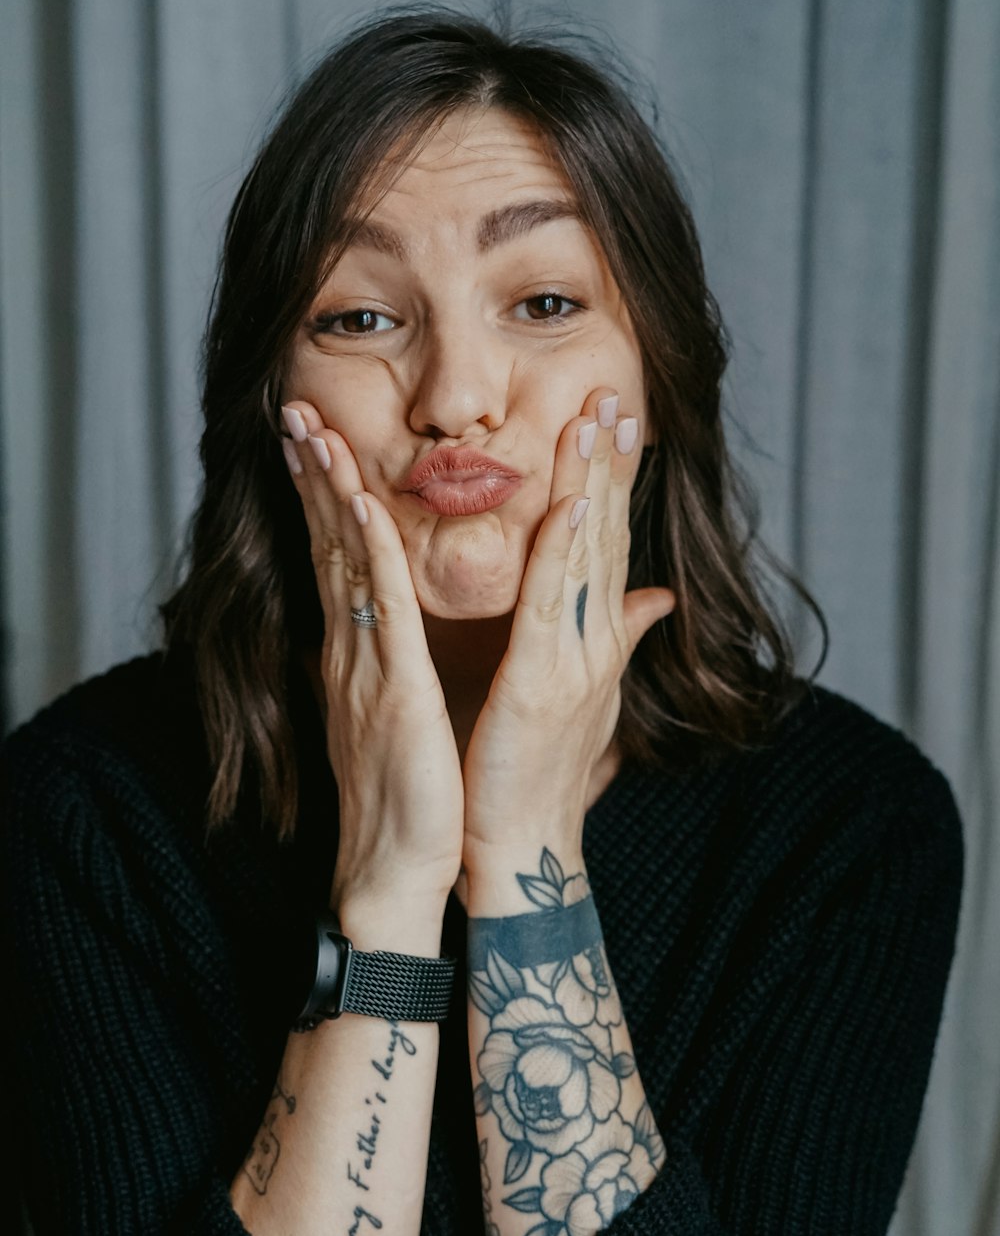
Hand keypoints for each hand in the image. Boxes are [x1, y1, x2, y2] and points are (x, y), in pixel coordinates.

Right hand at [281, 403, 464, 908]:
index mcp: (358, 656)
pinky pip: (380, 609)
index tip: (317, 439)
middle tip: (296, 408)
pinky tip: (362, 505)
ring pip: (345, 562)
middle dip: (312, 475)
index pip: (339, 560)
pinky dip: (369, 553)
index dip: (326, 497)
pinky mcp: (392, 690)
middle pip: (329, 545)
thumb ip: (396, 662)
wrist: (395, 869)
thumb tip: (392, 627)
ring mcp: (364, 667)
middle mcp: (350, 651)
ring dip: (329, 491)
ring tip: (312, 428)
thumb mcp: (401, 716)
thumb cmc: (406, 799)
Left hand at [460, 386, 674, 862]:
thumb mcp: (587, 694)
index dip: (613, 480)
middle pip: (604, 536)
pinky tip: (572, 502)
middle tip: (613, 390)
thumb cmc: (541, 771)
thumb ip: (621, 637)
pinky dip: (564, 553)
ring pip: (584, 556)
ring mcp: (573, 662)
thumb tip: (658, 596)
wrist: (523, 845)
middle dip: (610, 462)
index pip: (607, 543)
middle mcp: (594, 642)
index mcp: (594, 640)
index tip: (614, 418)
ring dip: (593, 483)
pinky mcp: (538, 685)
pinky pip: (552, 608)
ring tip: (597, 418)